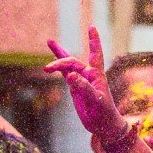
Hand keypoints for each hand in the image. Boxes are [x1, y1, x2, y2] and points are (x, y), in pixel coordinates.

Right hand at [44, 27, 125, 141]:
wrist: (103, 125)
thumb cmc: (104, 112)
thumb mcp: (95, 100)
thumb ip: (83, 87)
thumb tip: (70, 75)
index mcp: (97, 75)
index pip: (96, 54)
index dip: (94, 41)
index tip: (92, 27)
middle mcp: (89, 75)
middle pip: (73, 62)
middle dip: (61, 61)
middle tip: (48, 68)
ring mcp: (81, 80)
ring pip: (68, 64)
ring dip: (59, 55)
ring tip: (50, 41)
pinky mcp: (75, 87)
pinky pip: (65, 74)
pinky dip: (58, 68)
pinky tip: (52, 63)